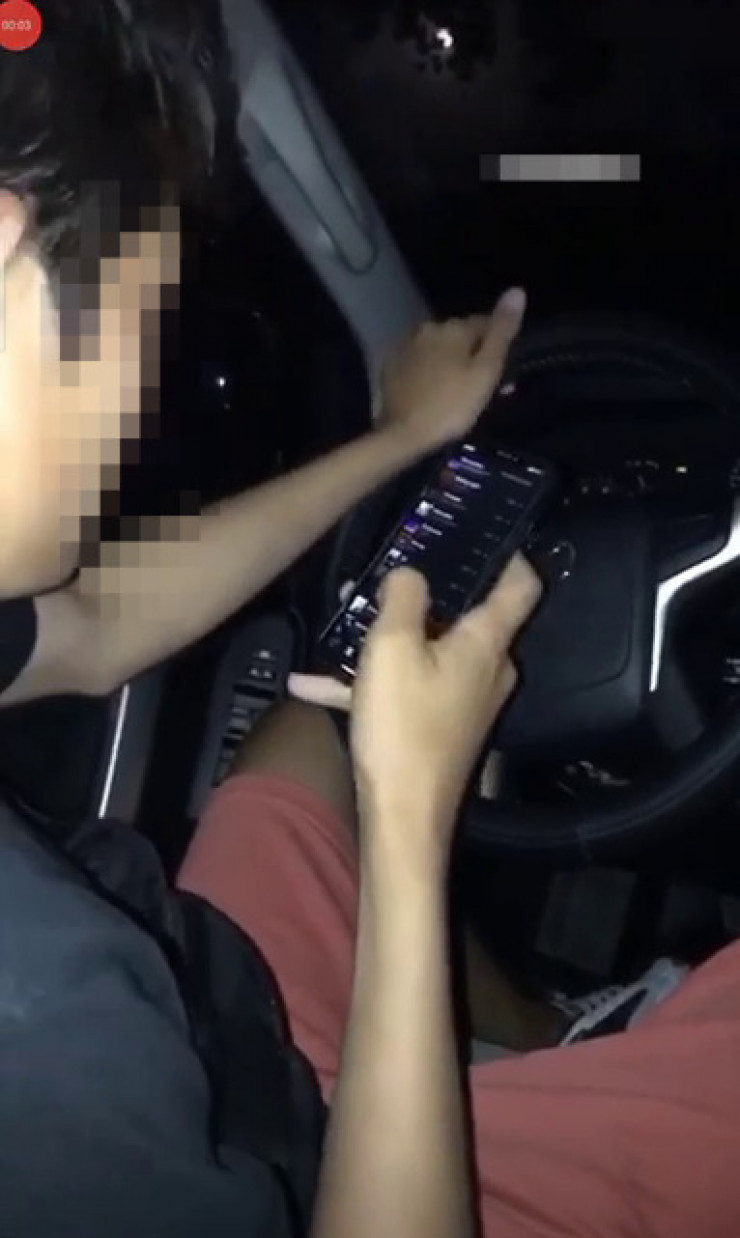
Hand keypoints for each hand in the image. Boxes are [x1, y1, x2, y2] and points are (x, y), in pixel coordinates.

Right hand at [289, 555, 540, 874]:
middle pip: (466, 617)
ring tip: (343, 621)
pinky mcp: (441, 729)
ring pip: (429, 653)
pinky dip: (370, 684)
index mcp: (487, 643)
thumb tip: (410, 573)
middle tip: (389, 574)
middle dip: (426, 595)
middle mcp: (487, 670)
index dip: (510, 554)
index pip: (521, 585)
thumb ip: (403, 598)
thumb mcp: (393, 647)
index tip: (486, 533)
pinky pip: (407, 691)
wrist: (403, 817)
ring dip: (388, 639)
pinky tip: (311, 685)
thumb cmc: (404, 726)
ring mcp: (466, 702)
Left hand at [377, 287, 526, 454]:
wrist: (404, 435)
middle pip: (459, 337)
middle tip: (481, 388)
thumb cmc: (452, 406)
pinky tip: (433, 392)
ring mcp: (405, 346)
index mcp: (453, 327)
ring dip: (449, 362)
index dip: (498, 346)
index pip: (485, 324)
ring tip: (457, 392)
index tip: (503, 372)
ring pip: (438, 349)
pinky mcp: (390, 366)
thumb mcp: (485, 371)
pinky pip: (418, 362)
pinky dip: (428, 371)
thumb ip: (501, 331)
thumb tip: (517, 291)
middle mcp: (427, 328)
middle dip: (472, 355)